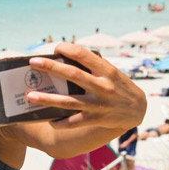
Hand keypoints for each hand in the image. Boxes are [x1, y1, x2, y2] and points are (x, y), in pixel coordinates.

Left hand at [25, 43, 147, 129]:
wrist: (138, 110)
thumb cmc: (120, 86)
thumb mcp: (113, 72)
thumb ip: (95, 65)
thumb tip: (69, 57)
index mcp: (106, 70)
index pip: (83, 54)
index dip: (67, 49)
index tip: (55, 47)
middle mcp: (102, 86)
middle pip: (72, 74)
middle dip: (50, 67)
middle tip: (33, 62)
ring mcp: (98, 104)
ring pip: (68, 101)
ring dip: (47, 99)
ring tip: (30, 96)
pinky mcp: (96, 119)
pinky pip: (73, 122)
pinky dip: (60, 122)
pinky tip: (48, 119)